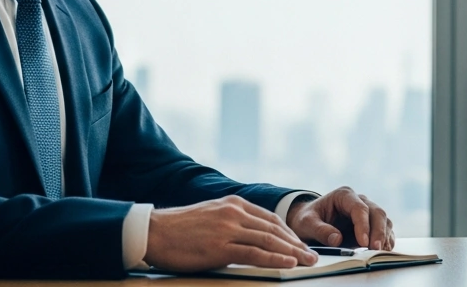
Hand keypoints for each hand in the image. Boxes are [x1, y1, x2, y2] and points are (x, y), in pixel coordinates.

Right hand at [143, 196, 317, 271]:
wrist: (153, 231)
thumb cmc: (179, 228)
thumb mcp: (211, 215)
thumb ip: (231, 222)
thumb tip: (250, 237)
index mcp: (233, 203)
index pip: (270, 219)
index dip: (289, 233)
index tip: (300, 245)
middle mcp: (234, 212)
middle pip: (274, 229)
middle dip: (296, 244)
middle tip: (312, 255)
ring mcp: (228, 228)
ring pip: (269, 240)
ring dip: (292, 252)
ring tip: (307, 261)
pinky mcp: (220, 246)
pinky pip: (254, 254)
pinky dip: (275, 259)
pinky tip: (288, 264)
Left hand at [286, 186, 394, 250]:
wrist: (309, 222)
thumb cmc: (307, 220)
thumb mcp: (306, 224)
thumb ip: (320, 230)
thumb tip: (337, 239)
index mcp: (344, 195)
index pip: (359, 208)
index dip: (363, 225)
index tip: (363, 243)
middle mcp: (359, 200)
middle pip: (377, 213)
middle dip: (378, 232)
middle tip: (375, 249)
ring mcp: (367, 212)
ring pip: (384, 221)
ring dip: (384, 237)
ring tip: (379, 253)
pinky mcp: (371, 225)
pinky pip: (384, 231)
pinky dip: (386, 241)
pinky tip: (382, 252)